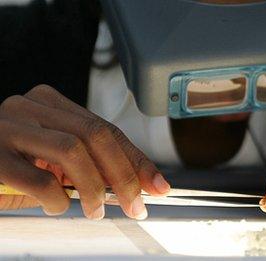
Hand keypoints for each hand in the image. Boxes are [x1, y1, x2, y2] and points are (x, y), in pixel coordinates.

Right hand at [0, 85, 169, 219]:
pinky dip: (57, 200)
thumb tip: (142, 185)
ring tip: (96, 210)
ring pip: (73, 150)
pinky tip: (57, 207)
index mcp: (50, 103)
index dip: (136, 159)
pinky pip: (39, 180)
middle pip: (96, 135)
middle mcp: (29, 106)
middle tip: (135, 205)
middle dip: (124, 174)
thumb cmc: (12, 164)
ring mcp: (7, 127)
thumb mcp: (56, 160)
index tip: (158, 186)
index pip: (106, 129)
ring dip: (94, 187)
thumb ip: (92, 164)